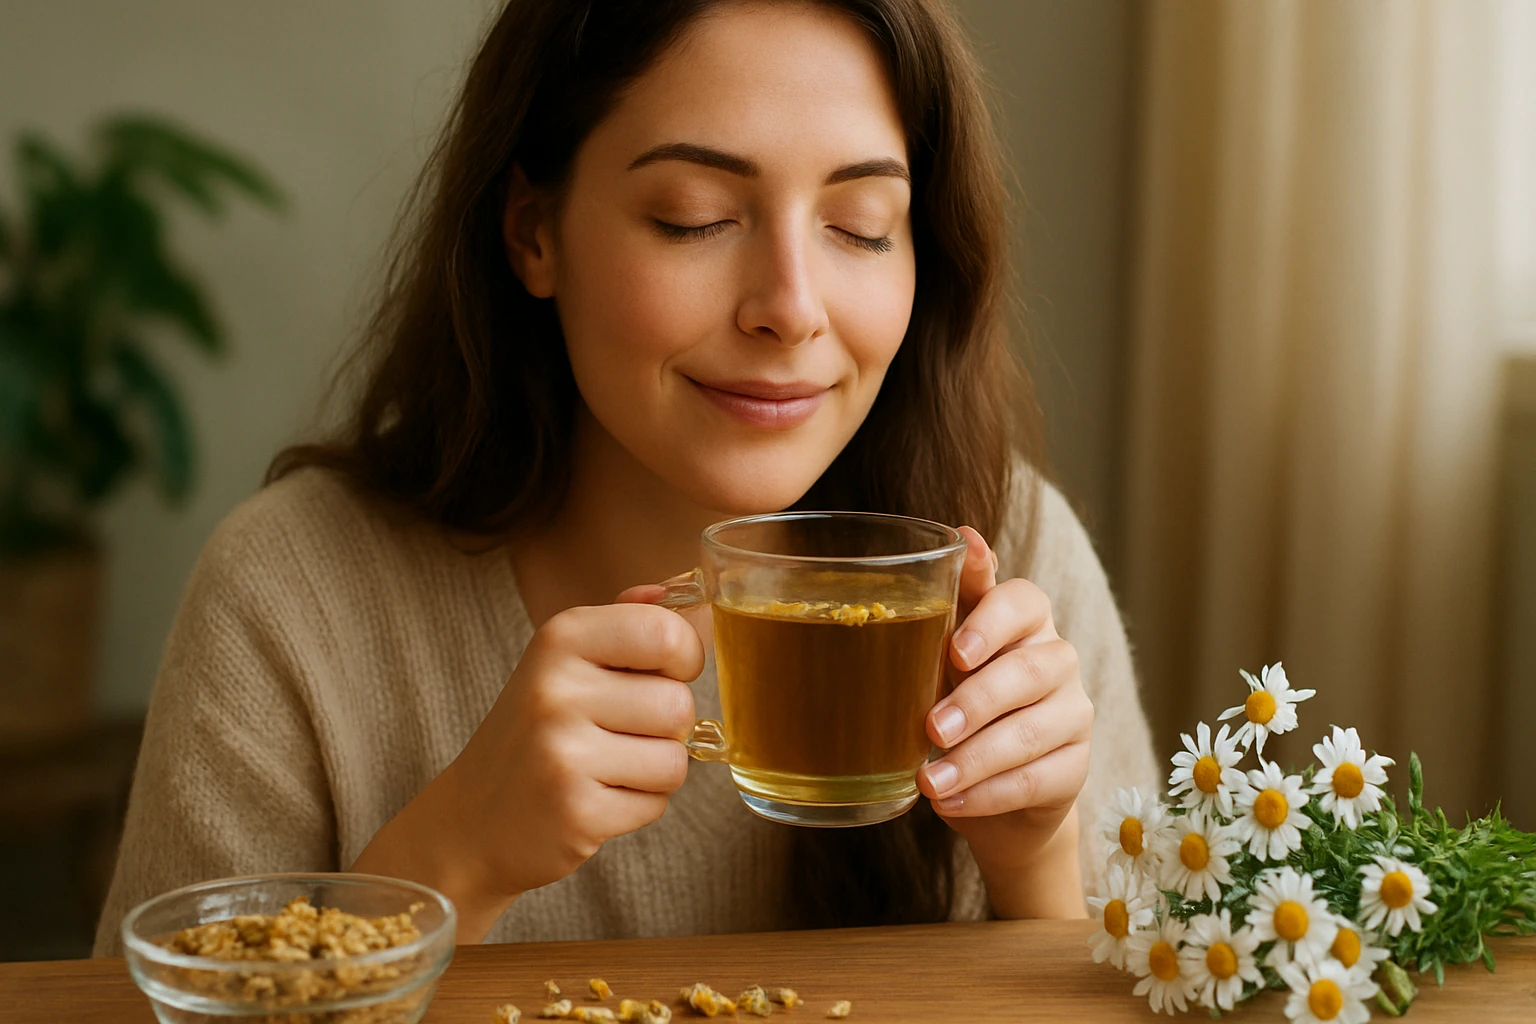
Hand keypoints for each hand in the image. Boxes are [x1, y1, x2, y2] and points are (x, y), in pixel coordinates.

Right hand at [353, 601, 702, 940]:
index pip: (667, 633)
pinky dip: (636, 807)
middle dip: (665, 727)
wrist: (474, 817)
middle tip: (616, 733)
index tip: (663, 672)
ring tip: (605, 767)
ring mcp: (562, 752)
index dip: (685, 657)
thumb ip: (629, 620)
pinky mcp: (575, 811)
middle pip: (678, 704)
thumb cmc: (539, 729)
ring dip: (653, 771)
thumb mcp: (569, 659)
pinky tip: (595, 797)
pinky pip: (656, 804)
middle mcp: (556, 688)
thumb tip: (689, 589)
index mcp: (561, 637)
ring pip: (674, 760)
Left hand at [915, 527, 1092, 914]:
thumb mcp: (943, 653)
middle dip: (976, 701)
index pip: (1023, 600)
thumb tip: (958, 532)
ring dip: (975, 759)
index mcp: (1024, 619)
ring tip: (930, 780)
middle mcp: (1056, 659)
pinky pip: (1037, 779)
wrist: (988, 788)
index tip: (956, 651)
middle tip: (931, 727)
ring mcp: (1074, 713)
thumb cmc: (958, 700)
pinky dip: (988, 793)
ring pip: (1032, 731)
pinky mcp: (1077, 766)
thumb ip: (952, 597)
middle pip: (1027, 672)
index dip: (991, 622)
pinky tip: (950, 801)